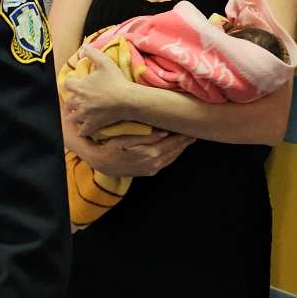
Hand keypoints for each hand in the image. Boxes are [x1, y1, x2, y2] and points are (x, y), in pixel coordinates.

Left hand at [60, 44, 141, 137]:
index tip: (77, 83)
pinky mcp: (93, 125)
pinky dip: (82, 130)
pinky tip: (85, 128)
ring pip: (72, 118)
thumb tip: (83, 47)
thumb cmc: (116, 80)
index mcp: (80, 87)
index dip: (71, 82)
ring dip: (75, 116)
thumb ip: (93, 53)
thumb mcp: (105, 62)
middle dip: (72, 101)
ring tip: (80, 114)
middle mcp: (79, 102)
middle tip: (79, 100)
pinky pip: (82, 131)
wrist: (127, 99)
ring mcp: (85, 115)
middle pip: (68, 103)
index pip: (67, 84)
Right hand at [73, 127, 191, 178]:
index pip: (172, 142)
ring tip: (189, 138)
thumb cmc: (111, 147)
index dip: (182, 134)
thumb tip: (164, 132)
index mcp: (150, 154)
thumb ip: (145, 136)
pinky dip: (174, 154)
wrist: (102, 164)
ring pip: (173, 156)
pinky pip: (167, 162)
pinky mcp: (150, 171)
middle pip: (176, 149)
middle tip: (194, 130)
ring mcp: (152, 169)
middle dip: (185, 140)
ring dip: (181, 147)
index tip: (189, 125)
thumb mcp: (125, 139)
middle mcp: (154, 163)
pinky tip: (177, 147)